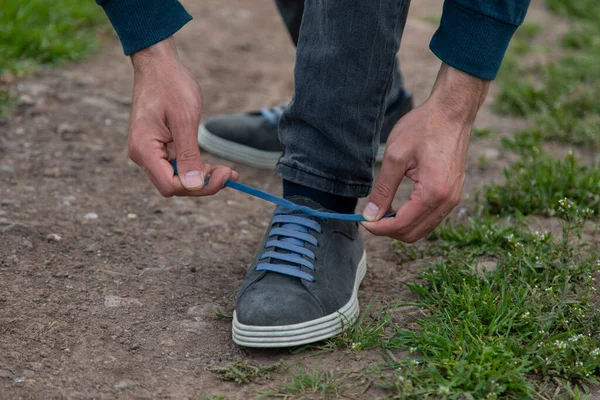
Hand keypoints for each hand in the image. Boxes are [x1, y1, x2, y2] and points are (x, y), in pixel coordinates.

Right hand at [128, 37, 237, 196]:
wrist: (158, 66)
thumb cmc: (171, 86)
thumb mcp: (185, 120)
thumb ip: (188, 155)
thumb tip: (193, 185)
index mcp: (145, 149)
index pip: (170, 186)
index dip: (197, 187)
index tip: (223, 175)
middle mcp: (143, 155)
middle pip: (174, 185)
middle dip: (203, 183)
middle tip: (230, 174)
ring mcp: (149, 152)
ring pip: (177, 178)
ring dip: (201, 178)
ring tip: (227, 171)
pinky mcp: (158, 148)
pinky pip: (177, 166)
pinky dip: (196, 168)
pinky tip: (215, 166)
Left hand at [362, 64, 489, 241]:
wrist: (451, 112)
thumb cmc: (424, 128)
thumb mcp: (395, 156)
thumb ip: (382, 189)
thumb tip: (371, 215)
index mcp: (434, 192)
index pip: (402, 224)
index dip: (379, 228)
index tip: (363, 220)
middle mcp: (448, 201)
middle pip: (414, 233)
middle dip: (389, 230)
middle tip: (370, 217)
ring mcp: (453, 199)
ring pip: (423, 229)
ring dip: (401, 226)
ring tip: (382, 212)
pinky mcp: (453, 194)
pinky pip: (431, 218)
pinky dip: (412, 218)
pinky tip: (398, 207)